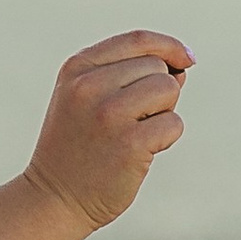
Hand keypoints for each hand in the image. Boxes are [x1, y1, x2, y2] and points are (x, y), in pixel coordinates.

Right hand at [22, 29, 191, 236]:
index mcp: (77, 68)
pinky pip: (173, 124)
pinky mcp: (130, 143)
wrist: (53, 199)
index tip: (187, 59)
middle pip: (157, 67)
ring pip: (168, 89)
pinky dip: (165, 139)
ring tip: (134, 134)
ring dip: (163, 113)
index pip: (137, 40)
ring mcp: (109, 114)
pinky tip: (139, 154)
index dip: (169, 46)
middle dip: (158, 92)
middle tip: (131, 122)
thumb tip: (182, 66)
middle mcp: (89, 85)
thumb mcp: (88, 99)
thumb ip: (130, 76)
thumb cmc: (79, 147)